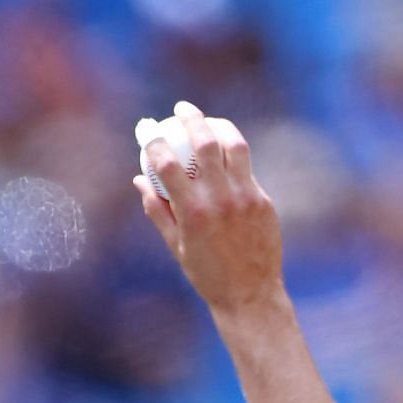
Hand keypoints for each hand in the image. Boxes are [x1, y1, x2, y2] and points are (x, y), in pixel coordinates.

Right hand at [134, 102, 283, 315]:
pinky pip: (247, 168)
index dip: (153, 141)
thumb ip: (157, 210)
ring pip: (234, 146)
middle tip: (180, 109)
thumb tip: (139, 181)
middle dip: (190, 119)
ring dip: (218, 126)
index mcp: (192, 212)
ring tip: (208, 120)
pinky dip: (233, 154)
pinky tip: (225, 150)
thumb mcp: (175, 245)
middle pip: (205, 143)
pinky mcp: (263, 200)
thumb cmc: (205, 273)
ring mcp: (245, 197)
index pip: (167, 165)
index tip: (146, 127)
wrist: (249, 293)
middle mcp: (220, 199)